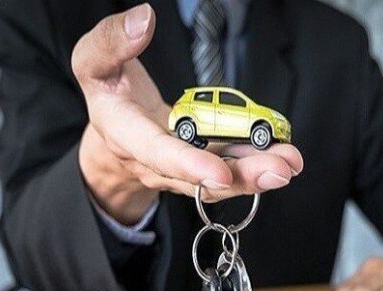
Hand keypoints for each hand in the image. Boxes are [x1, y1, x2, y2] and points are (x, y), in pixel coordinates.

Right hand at [73, 4, 302, 223]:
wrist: (114, 133)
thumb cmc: (108, 93)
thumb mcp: (93, 62)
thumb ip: (112, 42)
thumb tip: (142, 19)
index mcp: (125, 134)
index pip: (156, 152)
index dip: (188, 164)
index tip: (220, 171)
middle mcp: (155, 162)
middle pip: (199, 177)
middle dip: (242, 175)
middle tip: (278, 169)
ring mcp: (181, 169)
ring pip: (219, 180)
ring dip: (256, 174)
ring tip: (289, 163)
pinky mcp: (200, 165)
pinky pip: (227, 170)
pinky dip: (254, 165)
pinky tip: (281, 157)